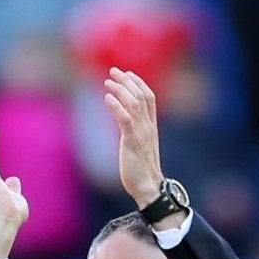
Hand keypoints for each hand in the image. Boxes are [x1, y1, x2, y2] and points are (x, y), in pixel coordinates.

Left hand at [103, 68, 164, 206]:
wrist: (148, 187)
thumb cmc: (142, 170)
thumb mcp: (140, 146)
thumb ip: (135, 132)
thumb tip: (125, 123)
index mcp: (151, 126)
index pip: (149, 97)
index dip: (138, 83)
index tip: (127, 74)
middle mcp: (148, 127)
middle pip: (141, 96)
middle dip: (127, 81)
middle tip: (113, 71)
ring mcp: (142, 134)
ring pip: (134, 104)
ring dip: (120, 90)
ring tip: (107, 82)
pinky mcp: (133, 142)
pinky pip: (126, 119)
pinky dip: (117, 107)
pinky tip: (107, 99)